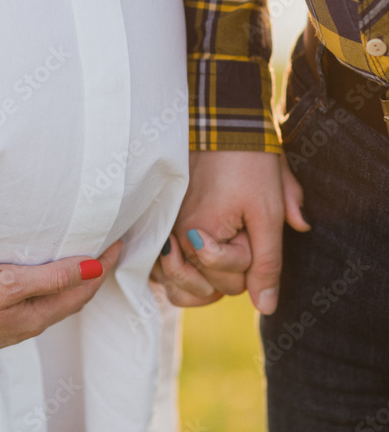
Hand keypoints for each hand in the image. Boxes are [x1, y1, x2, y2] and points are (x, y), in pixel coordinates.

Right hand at [0, 240, 122, 352]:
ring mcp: (3, 327)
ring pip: (50, 303)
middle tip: (109, 248)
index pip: (82, 290)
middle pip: (70, 300)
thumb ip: (51, 277)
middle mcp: (23, 326)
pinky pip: (28, 303)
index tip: (121, 241)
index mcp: (33, 317)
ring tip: (82, 258)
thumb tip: (95, 269)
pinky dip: (46, 288)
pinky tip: (38, 277)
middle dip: (93, 275)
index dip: (104, 266)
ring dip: (70, 282)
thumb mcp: (5, 283)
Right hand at [154, 151, 307, 314]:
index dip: (250, 258)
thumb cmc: (250, 165)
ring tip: (224, 240)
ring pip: (183, 282)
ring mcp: (165, 229)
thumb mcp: (268, 214)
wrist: (225, 124)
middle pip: (208, 283)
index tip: (250, 222)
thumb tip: (266, 308)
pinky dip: (183, 268)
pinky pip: (167, 266)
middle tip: (239, 222)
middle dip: (231, 262)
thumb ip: (267, 264)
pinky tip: (200, 253)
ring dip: (207, 271)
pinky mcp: (162, 221)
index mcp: (198, 236)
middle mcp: (173, 236)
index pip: (230, 283)